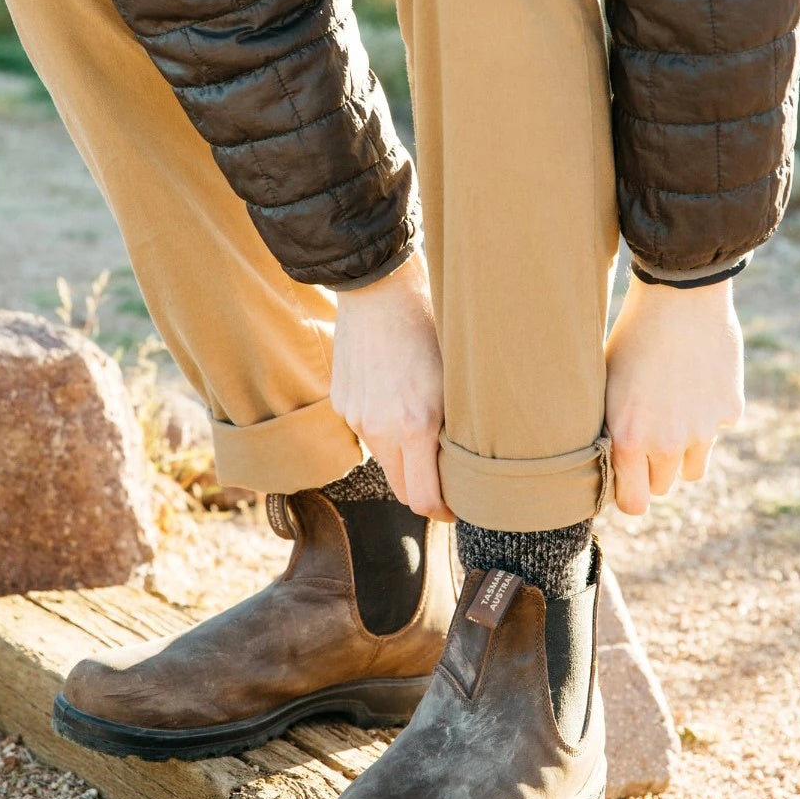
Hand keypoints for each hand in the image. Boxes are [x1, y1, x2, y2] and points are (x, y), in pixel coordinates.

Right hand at [331, 255, 454, 521]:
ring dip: (403, 454)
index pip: (421, 498)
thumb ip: (451, 429)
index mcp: (416, 425)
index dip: (441, 510)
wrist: (378, 287)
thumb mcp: (455, 381)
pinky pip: (366, 429)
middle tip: (445, 479)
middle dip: (422, 490)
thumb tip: (459, 467)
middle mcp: (380, 428)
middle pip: (399, 488)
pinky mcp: (341, 401)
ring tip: (421, 422)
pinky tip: (395, 394)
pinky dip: (383, 426)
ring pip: (383, 457)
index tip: (455, 506)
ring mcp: (356, 416)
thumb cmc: (430, 326)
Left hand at [604, 274, 744, 515]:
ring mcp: (704, 429)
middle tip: (645, 438)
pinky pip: (717, 430)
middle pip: (664, 486)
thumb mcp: (605, 389)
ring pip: (694, 468)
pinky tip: (693, 384)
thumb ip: (612, 432)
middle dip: (654, 470)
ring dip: (683, 453)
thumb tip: (607, 464)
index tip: (625, 481)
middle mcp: (669, 444)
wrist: (677, 297)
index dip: (629, 494)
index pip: (635, 503)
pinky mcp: (730, 410)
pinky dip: (708, 417)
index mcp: (630, 441)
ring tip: (669, 418)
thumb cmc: (628, 338)